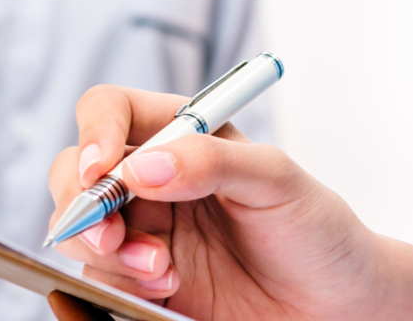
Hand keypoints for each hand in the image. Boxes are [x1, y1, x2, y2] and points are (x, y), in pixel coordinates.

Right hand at [47, 85, 394, 318]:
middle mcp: (155, 178)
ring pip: (81, 229)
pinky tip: (167, 288)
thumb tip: (143, 166)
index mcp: (183, 134)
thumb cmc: (317, 228)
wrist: (336, 301)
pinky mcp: (144, 280)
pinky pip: (100, 278)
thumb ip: (212, 162)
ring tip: (163, 270)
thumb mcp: (277, 180)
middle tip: (110, 235)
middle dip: (81, 202)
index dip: (94, 133)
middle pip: (76, 172)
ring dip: (109, 252)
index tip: (103, 169)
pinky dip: (121, 284)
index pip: (111, 111)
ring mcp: (146, 230)